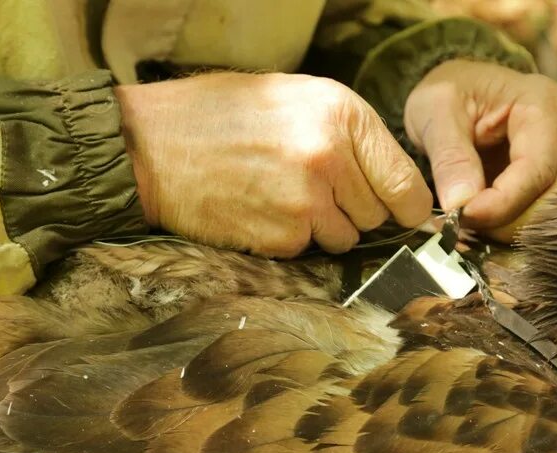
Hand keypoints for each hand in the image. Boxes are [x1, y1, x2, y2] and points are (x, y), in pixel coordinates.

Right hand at [116, 73, 431, 257]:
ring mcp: (306, 201)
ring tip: (282, 195)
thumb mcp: (296, 98)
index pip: (407, 184)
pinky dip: (290, 239)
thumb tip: (397, 185)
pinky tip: (261, 210)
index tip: (403, 213)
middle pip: (377, 216)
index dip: (407, 206)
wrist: (148, 144)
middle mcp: (331, 157)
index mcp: (343, 114)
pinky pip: (307, 250)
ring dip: (323, 228)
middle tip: (314, 189)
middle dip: (354, 210)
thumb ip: (351, 136)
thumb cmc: (222, 115)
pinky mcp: (281, 236)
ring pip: (345, 239)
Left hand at [404, 60, 556, 240]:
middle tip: (467, 225)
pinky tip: (491, 224)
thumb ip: (449, 156)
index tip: (463, 217)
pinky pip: (556, 217)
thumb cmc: (452, 94)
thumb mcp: (435, 111)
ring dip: (518, 229)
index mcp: (545, 104)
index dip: (501, 203)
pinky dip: (522, 228)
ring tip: (476, 224)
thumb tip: (461, 204)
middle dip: (512, 222)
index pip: (536, 169)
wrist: (465, 93)